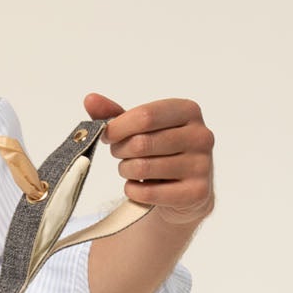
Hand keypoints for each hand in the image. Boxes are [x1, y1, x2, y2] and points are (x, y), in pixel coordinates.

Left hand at [84, 92, 215, 225]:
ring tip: (130, 168)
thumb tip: (89, 99)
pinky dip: (132, 191)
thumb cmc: (160, 151)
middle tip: (120, 153)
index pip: (145, 115)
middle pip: (141, 143)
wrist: (186, 190)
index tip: (107, 135)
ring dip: (126, 170)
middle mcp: (201, 136)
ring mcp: (202, 165)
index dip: (118, 127)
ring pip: (142, 168)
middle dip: (120, 150)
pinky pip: (147, 193)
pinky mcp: (197, 192)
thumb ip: (115, 114)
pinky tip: (138, 186)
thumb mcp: (141, 128)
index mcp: (188, 111)